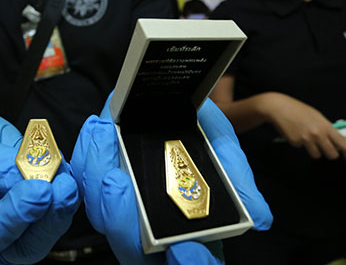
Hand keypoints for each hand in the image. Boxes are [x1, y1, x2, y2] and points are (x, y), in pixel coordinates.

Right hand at [0, 97, 79, 263]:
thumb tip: (28, 175)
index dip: (16, 216)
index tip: (37, 190)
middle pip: (27, 245)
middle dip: (49, 217)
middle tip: (62, 186)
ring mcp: (18, 226)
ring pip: (49, 226)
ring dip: (63, 201)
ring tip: (64, 171)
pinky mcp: (39, 208)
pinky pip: (59, 204)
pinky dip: (65, 185)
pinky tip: (64, 165)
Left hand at [71, 96, 271, 263]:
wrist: (173, 98)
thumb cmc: (200, 128)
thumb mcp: (223, 147)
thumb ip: (237, 181)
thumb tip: (260, 218)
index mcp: (184, 229)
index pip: (187, 263)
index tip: (187, 250)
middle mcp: (149, 223)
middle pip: (132, 247)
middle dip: (121, 219)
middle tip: (117, 183)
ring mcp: (121, 201)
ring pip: (101, 212)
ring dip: (98, 179)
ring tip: (105, 140)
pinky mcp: (99, 176)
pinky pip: (86, 177)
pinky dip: (89, 153)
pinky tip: (99, 127)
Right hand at [262, 93, 345, 159]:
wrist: (279, 108)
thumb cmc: (298, 109)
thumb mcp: (317, 116)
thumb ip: (327, 128)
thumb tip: (338, 139)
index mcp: (326, 126)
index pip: (344, 144)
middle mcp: (317, 134)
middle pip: (332, 155)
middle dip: (332, 154)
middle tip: (328, 150)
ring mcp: (306, 140)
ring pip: (317, 155)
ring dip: (315, 150)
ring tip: (308, 139)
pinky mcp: (295, 142)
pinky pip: (302, 148)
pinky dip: (300, 143)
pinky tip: (296, 133)